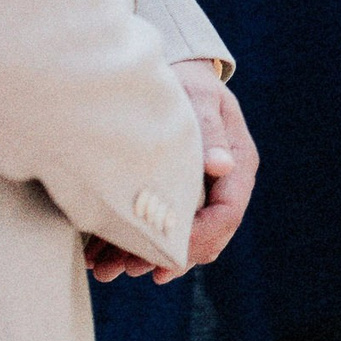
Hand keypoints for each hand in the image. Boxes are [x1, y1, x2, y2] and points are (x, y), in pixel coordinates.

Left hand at [88, 61, 256, 283]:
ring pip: (177, 236)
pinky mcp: (174, 193)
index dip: (200, 239)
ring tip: (106, 268)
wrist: (176, 72)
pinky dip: (132, 241)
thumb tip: (223, 164)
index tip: (168, 252)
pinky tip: (102, 254)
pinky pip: (159, 225)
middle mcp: (222, 185)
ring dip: (142, 256)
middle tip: (127, 269)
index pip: (227, 214)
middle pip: (201, 235)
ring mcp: (199, 192)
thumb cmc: (189, 82)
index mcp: (238, 165)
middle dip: (164, 256)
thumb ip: (210, 132)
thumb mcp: (200, 100)